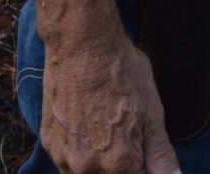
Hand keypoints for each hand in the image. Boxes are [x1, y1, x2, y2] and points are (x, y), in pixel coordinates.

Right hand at [41, 37, 177, 172]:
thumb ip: (161, 154)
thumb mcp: (152, 112)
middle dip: (121, 165)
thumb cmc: (122, 75)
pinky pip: (66, 162)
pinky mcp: (48, 144)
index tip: (141, 150)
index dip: (142, 166)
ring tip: (107, 128)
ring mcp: (62, 157)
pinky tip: (89, 126)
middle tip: (125, 133)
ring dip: (99, 163)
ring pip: (85, 173)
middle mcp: (85, 168)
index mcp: (117, 164)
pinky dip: (80, 153)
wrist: (82, 47)